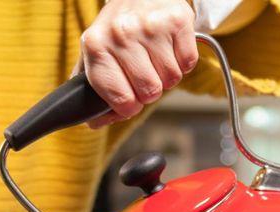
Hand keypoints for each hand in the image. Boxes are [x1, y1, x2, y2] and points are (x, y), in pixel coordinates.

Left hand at [74, 0, 198, 128]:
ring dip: (166, 75)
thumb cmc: (117, 28)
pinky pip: (188, 63)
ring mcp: (151, 26)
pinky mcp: (177, 20)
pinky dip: (182, 61)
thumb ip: (91, 91)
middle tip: (144, 73)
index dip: (128, 107)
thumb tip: (95, 122)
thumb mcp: (95, 54)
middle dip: (149, 91)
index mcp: (96, 47)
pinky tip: (169, 48)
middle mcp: (121, 34)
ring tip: (155, 57)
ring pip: (171, 79)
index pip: (121, 101)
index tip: (129, 100)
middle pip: (150, 93)